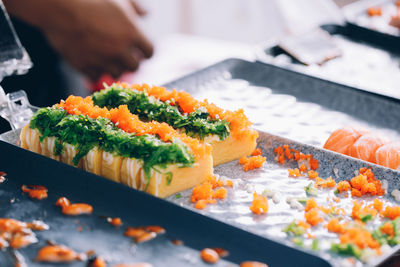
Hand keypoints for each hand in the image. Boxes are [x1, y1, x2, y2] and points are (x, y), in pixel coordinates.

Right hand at [4, 0, 153, 80]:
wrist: (59, 6)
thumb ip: (135, 7)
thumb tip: (145, 14)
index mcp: (132, 33)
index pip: (150, 52)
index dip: (145, 51)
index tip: (140, 50)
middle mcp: (120, 50)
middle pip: (135, 66)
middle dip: (131, 60)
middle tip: (123, 54)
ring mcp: (103, 60)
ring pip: (117, 74)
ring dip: (115, 67)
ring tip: (108, 58)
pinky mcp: (85, 66)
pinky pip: (96, 77)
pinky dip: (96, 71)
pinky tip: (93, 61)